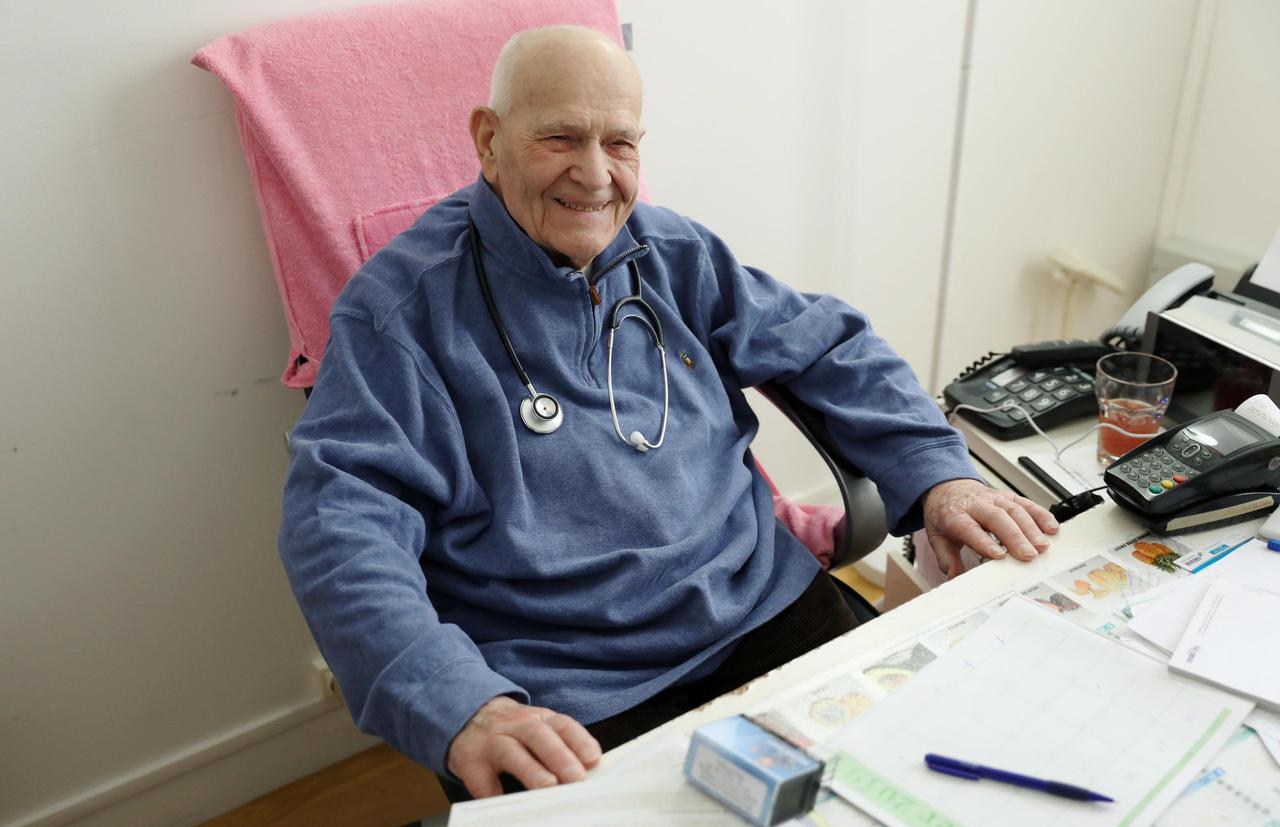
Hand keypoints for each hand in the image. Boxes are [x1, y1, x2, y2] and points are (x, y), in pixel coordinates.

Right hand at [447, 696, 601, 797]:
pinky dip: (494, 793)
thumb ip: (561, 744)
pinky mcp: (471, 763)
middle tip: (576, 777)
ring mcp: (492, 743)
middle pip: (539, 736)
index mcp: (538, 719)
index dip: (579, 741)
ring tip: (548, 786)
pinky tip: (507, 806)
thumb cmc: (514, 730)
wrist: (469, 717)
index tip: (593, 759)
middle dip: (559, 756)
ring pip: (511, 752)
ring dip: (531, 770)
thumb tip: (589, 772)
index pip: (562, 726)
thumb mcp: (539, 728)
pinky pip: (482, 780)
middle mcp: (516, 727)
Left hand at [922, 479, 1058, 578]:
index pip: (969, 528)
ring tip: (1043, 546)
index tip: (999, 556)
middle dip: (1015, 536)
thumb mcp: (937, 536)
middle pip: (997, 518)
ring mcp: (994, 498)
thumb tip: (954, 575)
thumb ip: (946, 557)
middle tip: (1029, 555)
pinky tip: (1051, 528)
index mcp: (955, 515)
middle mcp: (976, 504)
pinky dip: (1041, 515)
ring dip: (1031, 528)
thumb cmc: (946, 514)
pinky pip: (1026, 503)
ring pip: (1014, 510)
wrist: (948, 488)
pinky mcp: (1008, 496)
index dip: (984, 541)